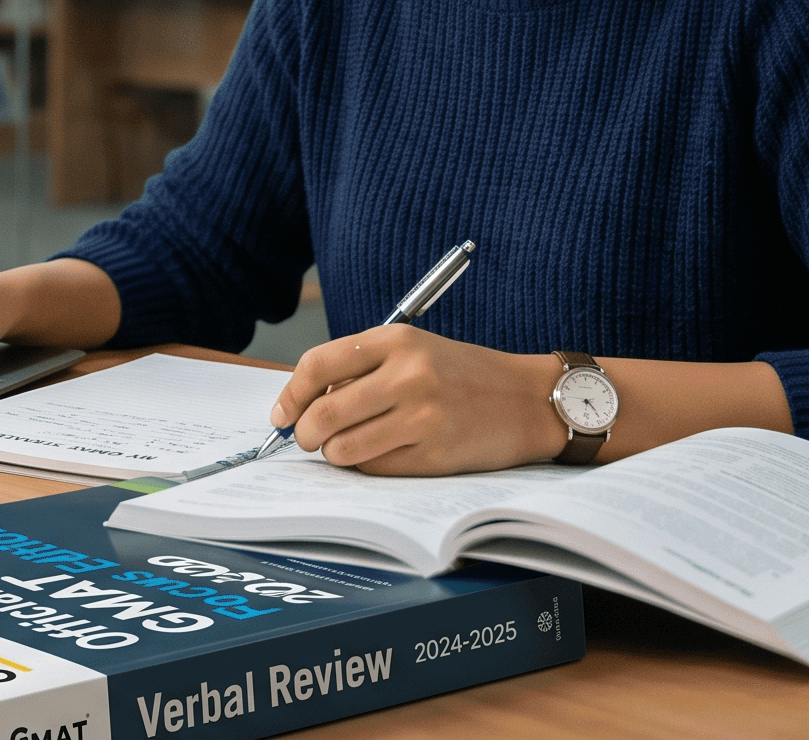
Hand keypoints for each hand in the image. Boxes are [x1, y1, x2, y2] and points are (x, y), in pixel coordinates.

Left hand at [270, 325, 562, 475]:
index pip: (317, 365)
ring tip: (352, 446)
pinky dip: (368, 467)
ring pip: (344, 448)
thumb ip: (362, 368)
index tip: (282, 415)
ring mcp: (421, 416)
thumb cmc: (463, 375)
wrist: (527, 400)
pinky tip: (386, 454)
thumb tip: (303, 403)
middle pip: (323, 413)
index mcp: (396, 340)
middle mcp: (407, 374)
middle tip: (308, 440)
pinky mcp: (434, 453)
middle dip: (305, 434)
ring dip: (337, 454)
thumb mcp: (414, 351)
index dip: (290, 395)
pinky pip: (375, 469)